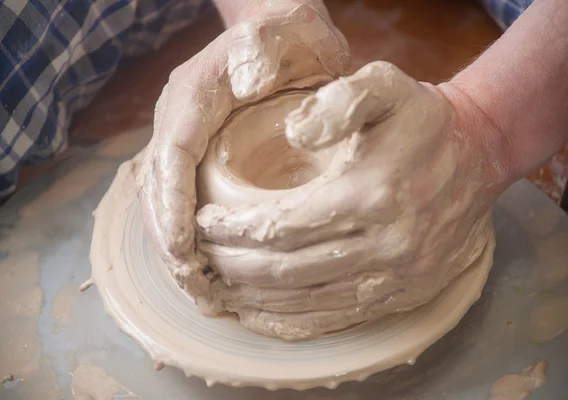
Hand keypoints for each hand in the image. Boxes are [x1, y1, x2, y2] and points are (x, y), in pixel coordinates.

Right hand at [137, 2, 349, 304]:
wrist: (287, 37)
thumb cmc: (288, 35)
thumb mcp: (284, 30)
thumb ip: (264, 49)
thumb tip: (247, 81)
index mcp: (194, 98)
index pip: (170, 159)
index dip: (172, 209)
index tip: (185, 254)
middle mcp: (182, 125)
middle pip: (159, 192)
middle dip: (171, 245)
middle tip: (196, 291)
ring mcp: (190, 144)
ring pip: (169, 206)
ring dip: (180, 254)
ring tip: (204, 297)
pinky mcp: (205, 160)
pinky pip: (189, 207)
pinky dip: (196, 244)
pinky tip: (215, 275)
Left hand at [196, 61, 511, 338]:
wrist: (478, 156)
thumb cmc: (423, 121)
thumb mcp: (385, 86)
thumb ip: (338, 102)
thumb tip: (294, 135)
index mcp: (371, 193)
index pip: (281, 225)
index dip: (234, 229)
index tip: (203, 222)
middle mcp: (383, 245)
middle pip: (285, 270)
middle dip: (232, 265)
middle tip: (201, 254)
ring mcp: (395, 277)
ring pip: (304, 301)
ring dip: (252, 296)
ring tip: (219, 282)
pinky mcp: (402, 295)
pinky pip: (334, 319)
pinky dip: (289, 320)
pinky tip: (259, 312)